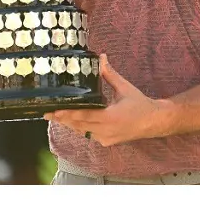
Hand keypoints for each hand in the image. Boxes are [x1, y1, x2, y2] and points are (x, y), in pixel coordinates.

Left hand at [44, 55, 172, 146]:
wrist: (153, 122)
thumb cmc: (140, 104)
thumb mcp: (125, 88)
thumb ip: (110, 75)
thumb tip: (101, 58)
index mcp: (111, 117)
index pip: (84, 116)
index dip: (67, 114)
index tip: (54, 110)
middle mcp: (106, 130)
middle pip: (78, 125)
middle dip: (62, 119)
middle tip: (46, 112)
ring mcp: (105, 138)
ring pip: (82, 131)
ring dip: (69, 124)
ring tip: (55, 116)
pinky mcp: (106, 142)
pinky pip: (89, 134)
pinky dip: (80, 128)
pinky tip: (72, 122)